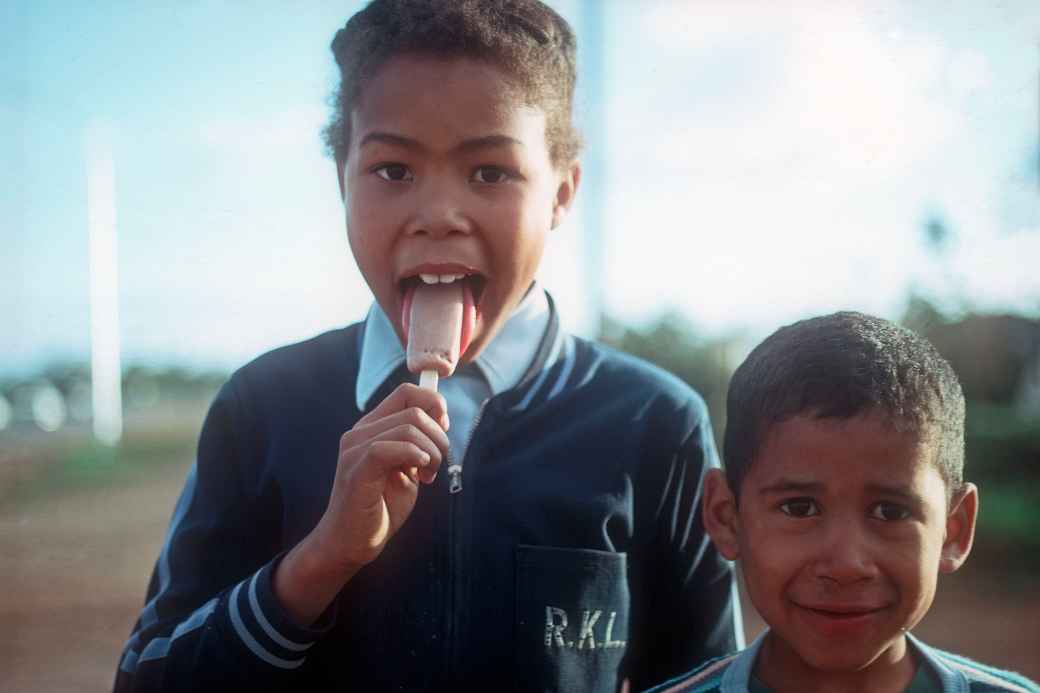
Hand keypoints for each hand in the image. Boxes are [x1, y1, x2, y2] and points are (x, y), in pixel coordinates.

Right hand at [274, 383, 447, 625]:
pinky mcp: (356, 470)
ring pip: (408, 428)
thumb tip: (440, 417)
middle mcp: (359, 433)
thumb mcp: (408, 469)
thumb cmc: (381, 508)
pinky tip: (421, 473)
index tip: (444, 430)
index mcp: (371, 428)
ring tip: (428, 476)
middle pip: (414, 410)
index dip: (434, 404)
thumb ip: (418, 443)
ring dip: (432, 453)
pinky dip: (414, 456)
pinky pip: (389, 448)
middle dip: (439, 437)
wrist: (352, 543)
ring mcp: (355, 450)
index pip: (406, 393)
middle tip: (437, 466)